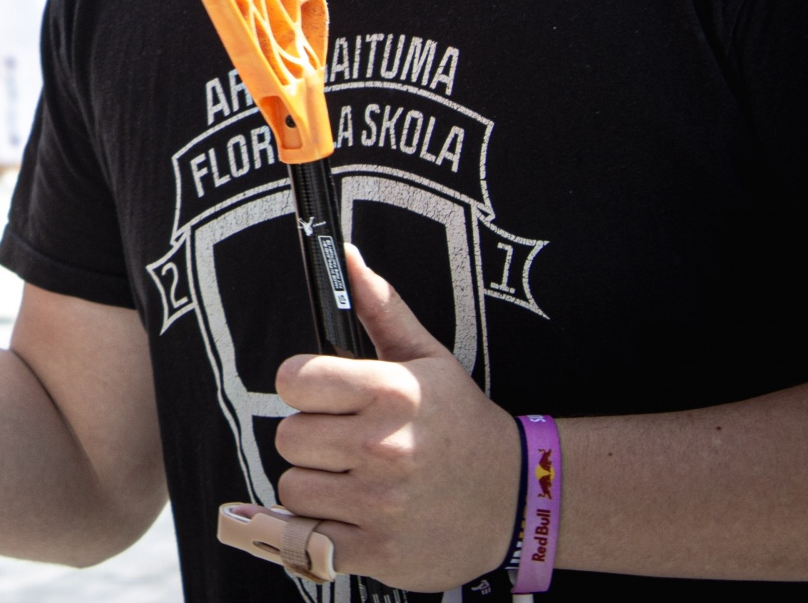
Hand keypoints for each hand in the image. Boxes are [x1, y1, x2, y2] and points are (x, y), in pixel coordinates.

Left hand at [270, 246, 520, 591]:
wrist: (520, 499)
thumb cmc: (460, 424)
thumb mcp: (428, 358)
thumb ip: (379, 306)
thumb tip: (344, 256)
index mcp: (390, 393)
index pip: (292, 379)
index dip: (301, 387)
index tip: (322, 395)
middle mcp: (383, 447)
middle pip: (288, 436)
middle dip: (311, 439)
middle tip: (345, 442)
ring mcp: (380, 504)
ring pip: (293, 487)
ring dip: (316, 486)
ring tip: (355, 479)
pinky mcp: (377, 551)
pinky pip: (308, 538)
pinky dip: (321, 531)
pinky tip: (353, 516)